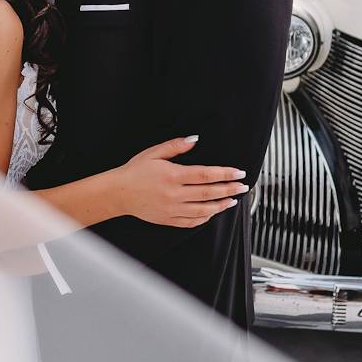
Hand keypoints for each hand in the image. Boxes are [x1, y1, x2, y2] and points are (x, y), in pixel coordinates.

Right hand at [115, 136, 248, 227]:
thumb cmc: (134, 172)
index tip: (238, 173)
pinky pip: (191, 222)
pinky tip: (212, 212)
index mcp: (173, 175)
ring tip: (231, 200)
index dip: (225, 174)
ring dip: (221, 205)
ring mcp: (172, 209)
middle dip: (229, 189)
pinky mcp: (168, 219)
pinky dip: (204, 218)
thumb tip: (194, 140)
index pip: (206, 174)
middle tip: (242, 186)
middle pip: (209, 193)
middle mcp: (174, 194)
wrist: (118, 193)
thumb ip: (175, 146)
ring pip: (203, 210)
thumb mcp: (153, 153)